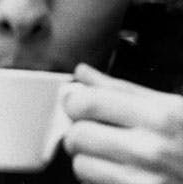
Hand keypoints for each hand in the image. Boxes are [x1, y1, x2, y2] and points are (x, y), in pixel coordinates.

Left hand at [62, 63, 182, 183]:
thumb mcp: (172, 106)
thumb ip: (123, 90)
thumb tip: (83, 74)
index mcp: (160, 117)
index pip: (85, 103)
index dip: (75, 102)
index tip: (80, 105)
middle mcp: (152, 149)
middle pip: (77, 135)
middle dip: (81, 132)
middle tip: (96, 131)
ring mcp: (146, 180)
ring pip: (81, 166)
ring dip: (90, 160)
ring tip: (112, 155)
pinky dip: (101, 179)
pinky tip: (121, 172)